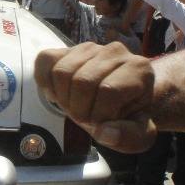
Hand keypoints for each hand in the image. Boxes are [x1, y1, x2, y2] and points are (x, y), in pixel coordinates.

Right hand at [33, 42, 157, 151]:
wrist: (120, 99)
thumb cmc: (130, 116)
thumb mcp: (139, 135)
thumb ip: (128, 137)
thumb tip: (105, 133)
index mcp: (139, 69)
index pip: (108, 91)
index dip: (99, 114)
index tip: (103, 123)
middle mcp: (116, 51)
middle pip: (82, 81)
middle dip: (79, 109)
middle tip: (86, 117)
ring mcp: (90, 47)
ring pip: (62, 71)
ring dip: (63, 98)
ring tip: (75, 105)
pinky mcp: (68, 49)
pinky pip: (46, 60)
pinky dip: (45, 82)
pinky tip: (58, 93)